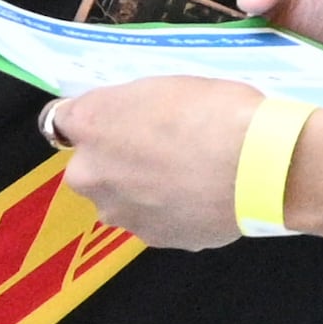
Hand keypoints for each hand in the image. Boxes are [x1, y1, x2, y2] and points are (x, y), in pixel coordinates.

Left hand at [54, 75, 261, 247]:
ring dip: (146, 188)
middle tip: (167, 145)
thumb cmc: (214, 109)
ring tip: (194, 174)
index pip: (63, 121)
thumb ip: (130, 105)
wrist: (258, 164)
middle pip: (93, 166)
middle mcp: (89, 175)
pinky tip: (207, 194)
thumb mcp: (167, 84)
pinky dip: (175, 209)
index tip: (120, 117)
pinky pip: (158, 219)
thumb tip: (123, 122)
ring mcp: (120, 213)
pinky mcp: (154, 240)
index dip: (94, 119)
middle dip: (119, 159)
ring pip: (124, 197)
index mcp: (90, 125)